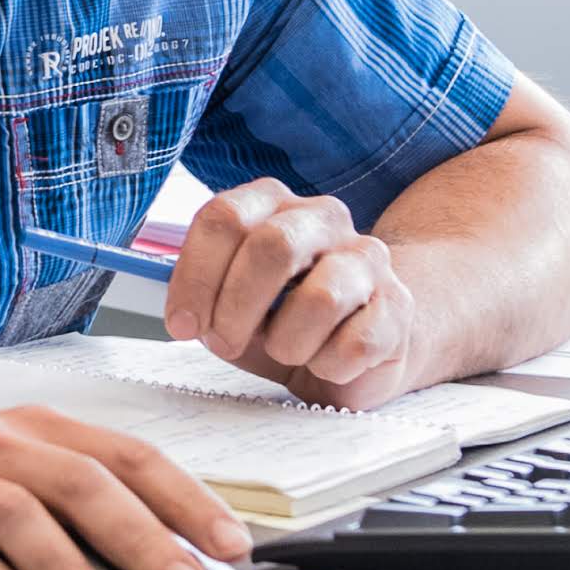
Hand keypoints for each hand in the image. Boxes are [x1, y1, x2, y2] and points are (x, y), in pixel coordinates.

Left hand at [166, 178, 425, 406]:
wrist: (361, 342)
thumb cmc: (284, 318)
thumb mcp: (229, 300)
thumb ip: (200, 292)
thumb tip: (172, 304)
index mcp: (272, 204)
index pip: (224, 217)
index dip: (195, 276)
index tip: (182, 324)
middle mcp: (323, 218)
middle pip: (271, 247)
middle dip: (236, 308)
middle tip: (225, 343)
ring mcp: (367, 259)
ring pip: (319, 298)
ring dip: (287, 342)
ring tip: (287, 351)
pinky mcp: (397, 307)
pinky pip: (354, 344)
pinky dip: (328, 365)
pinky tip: (326, 361)